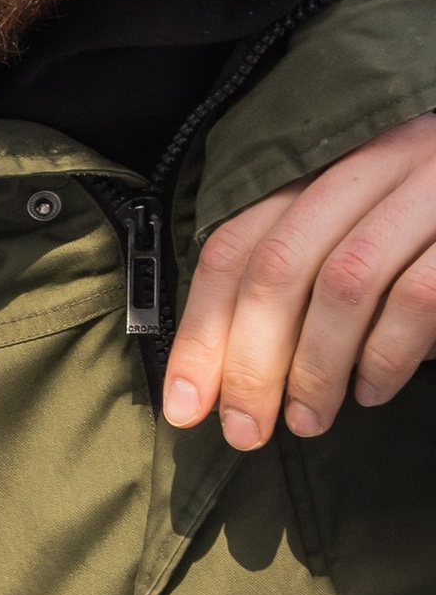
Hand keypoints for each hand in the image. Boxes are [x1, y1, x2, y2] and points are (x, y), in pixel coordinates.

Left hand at [166, 112, 435, 445]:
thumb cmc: (434, 243)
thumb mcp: (366, 247)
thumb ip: (304, 289)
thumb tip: (224, 377)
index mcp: (333, 166)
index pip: (237, 242)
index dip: (201, 328)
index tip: (183, 407)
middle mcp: (377, 163)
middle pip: (280, 263)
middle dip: (249, 360)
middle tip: (243, 431)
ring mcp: (433, 185)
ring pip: (344, 279)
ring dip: (314, 365)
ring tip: (309, 421)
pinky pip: (417, 295)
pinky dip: (386, 354)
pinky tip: (373, 390)